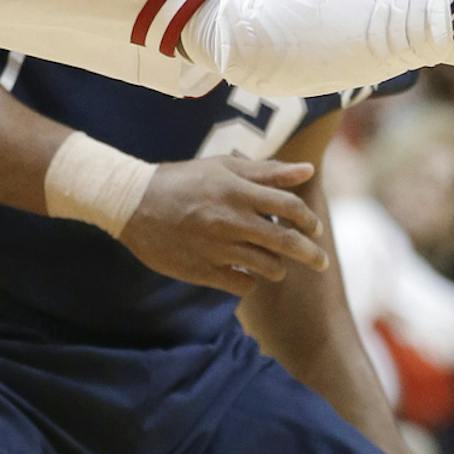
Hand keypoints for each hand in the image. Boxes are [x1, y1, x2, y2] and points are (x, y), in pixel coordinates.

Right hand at [120, 156, 327, 292]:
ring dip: (277, 267)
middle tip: (321, 262)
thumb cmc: (182, 180)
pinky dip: (250, 282)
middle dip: (311, 254)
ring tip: (273, 263)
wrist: (132, 203)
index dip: (308, 219)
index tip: (314, 228)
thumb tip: (308, 170)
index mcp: (238, 191)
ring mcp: (217, 248)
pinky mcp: (202, 271)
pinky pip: (243, 285)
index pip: (290, 207)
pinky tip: (244, 273)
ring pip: (267, 267)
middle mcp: (231, 220)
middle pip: (287, 242)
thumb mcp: (223, 167)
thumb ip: (267, 171)